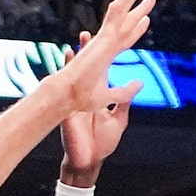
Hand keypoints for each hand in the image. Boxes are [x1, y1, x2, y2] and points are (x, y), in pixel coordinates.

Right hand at [42, 0, 153, 126]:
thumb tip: (140, 83)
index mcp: (105, 57)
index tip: (145, 20)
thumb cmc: (81, 100)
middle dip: (138, 8)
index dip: (136, 30)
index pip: (124, 39)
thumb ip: (125, 91)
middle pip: (124, 22)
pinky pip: (115, 13)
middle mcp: (104, 44)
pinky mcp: (102, 37)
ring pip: (120, 12)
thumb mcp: (110, 97)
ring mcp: (102, 39)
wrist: (66, 96)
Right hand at [58, 40, 130, 183]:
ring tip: (72, 47)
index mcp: (98, 96)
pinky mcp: (66, 111)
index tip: (101, 40)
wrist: (90, 161)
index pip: (98, 70)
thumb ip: (125, 100)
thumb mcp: (119, 118)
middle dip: (84, 52)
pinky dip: (61, 82)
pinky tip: (58, 71)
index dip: (99, 56)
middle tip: (86, 34)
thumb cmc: (103, 143)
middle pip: (84, 68)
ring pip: (71, 77)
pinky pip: (62, 93)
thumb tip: (138, 83)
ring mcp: (73, 102)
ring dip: (71, 63)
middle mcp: (84, 95)